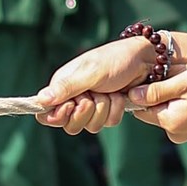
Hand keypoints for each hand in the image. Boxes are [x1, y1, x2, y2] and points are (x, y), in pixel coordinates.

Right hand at [37, 30, 163, 135]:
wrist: (146, 60)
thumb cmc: (116, 59)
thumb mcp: (90, 72)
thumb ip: (66, 88)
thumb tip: (40, 100)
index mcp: (63, 86)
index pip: (47, 114)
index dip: (58, 116)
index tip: (71, 105)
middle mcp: (75, 97)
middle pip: (69, 125)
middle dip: (86, 112)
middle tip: (94, 95)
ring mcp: (92, 105)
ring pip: (90, 126)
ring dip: (103, 109)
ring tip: (109, 91)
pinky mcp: (108, 110)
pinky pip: (108, 123)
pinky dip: (115, 110)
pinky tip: (120, 96)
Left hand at [130, 65, 186, 142]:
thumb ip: (158, 89)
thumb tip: (132, 95)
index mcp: (168, 120)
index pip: (139, 106)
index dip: (142, 89)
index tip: (155, 75)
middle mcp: (172, 132)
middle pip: (151, 110)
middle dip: (157, 94)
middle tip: (174, 77)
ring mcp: (182, 135)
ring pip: (164, 112)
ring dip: (169, 99)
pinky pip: (176, 117)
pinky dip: (180, 106)